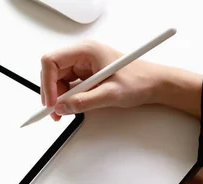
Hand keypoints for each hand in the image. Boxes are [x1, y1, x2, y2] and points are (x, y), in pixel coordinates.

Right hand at [40, 40, 201, 119]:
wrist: (155, 84)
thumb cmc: (140, 81)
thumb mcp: (110, 94)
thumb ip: (83, 102)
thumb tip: (61, 108)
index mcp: (87, 51)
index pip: (52, 61)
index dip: (47, 82)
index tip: (51, 102)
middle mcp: (82, 55)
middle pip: (52, 71)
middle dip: (51, 92)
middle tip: (55, 111)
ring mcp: (83, 65)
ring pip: (58, 80)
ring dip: (57, 98)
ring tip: (63, 112)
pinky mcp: (85, 75)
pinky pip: (67, 86)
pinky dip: (65, 99)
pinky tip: (70, 107)